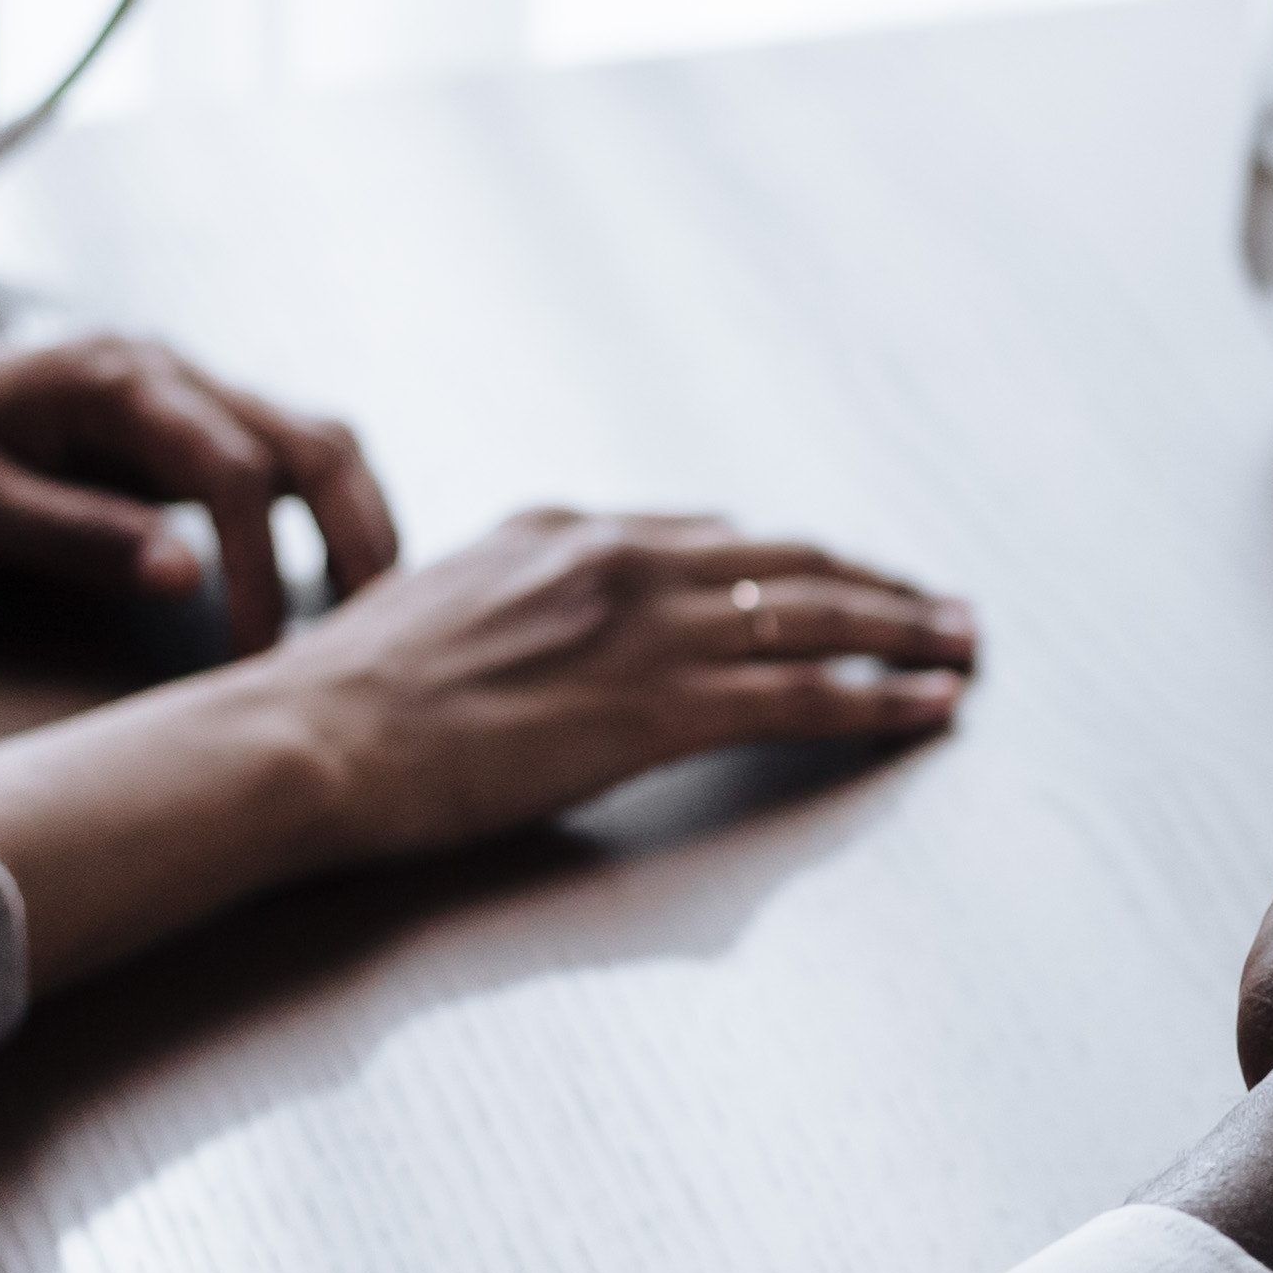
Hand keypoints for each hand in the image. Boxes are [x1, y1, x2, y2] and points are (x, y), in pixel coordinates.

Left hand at [0, 327, 400, 651]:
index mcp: (115, 380)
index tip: (259, 661)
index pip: (238, 472)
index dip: (264, 570)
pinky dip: (316, 521)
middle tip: (374, 636)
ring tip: (366, 616)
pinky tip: (319, 585)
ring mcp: (172, 396)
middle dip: (359, 536)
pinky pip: (275, 465)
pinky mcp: (167, 431)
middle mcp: (163, 372)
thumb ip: (76, 536)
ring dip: (352, 524)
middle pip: (314, 441)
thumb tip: (192, 580)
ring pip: (311, 445)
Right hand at [0, 508, 980, 986]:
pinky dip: (880, 698)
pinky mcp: (658, 708)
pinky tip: (930, 705)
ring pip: (816, 618)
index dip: (793, 561)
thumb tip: (551, 622)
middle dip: (878, 583)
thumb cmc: (346, 701)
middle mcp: (617, 561)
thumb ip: (513, 598)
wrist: (308, 741)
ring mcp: (643, 631)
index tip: (843, 576)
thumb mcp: (436, 607)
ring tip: (964, 647)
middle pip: (787, 561)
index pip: (713, 538)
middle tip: (943, 605)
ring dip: (905, 633)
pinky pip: (803, 694)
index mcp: (562, 531)